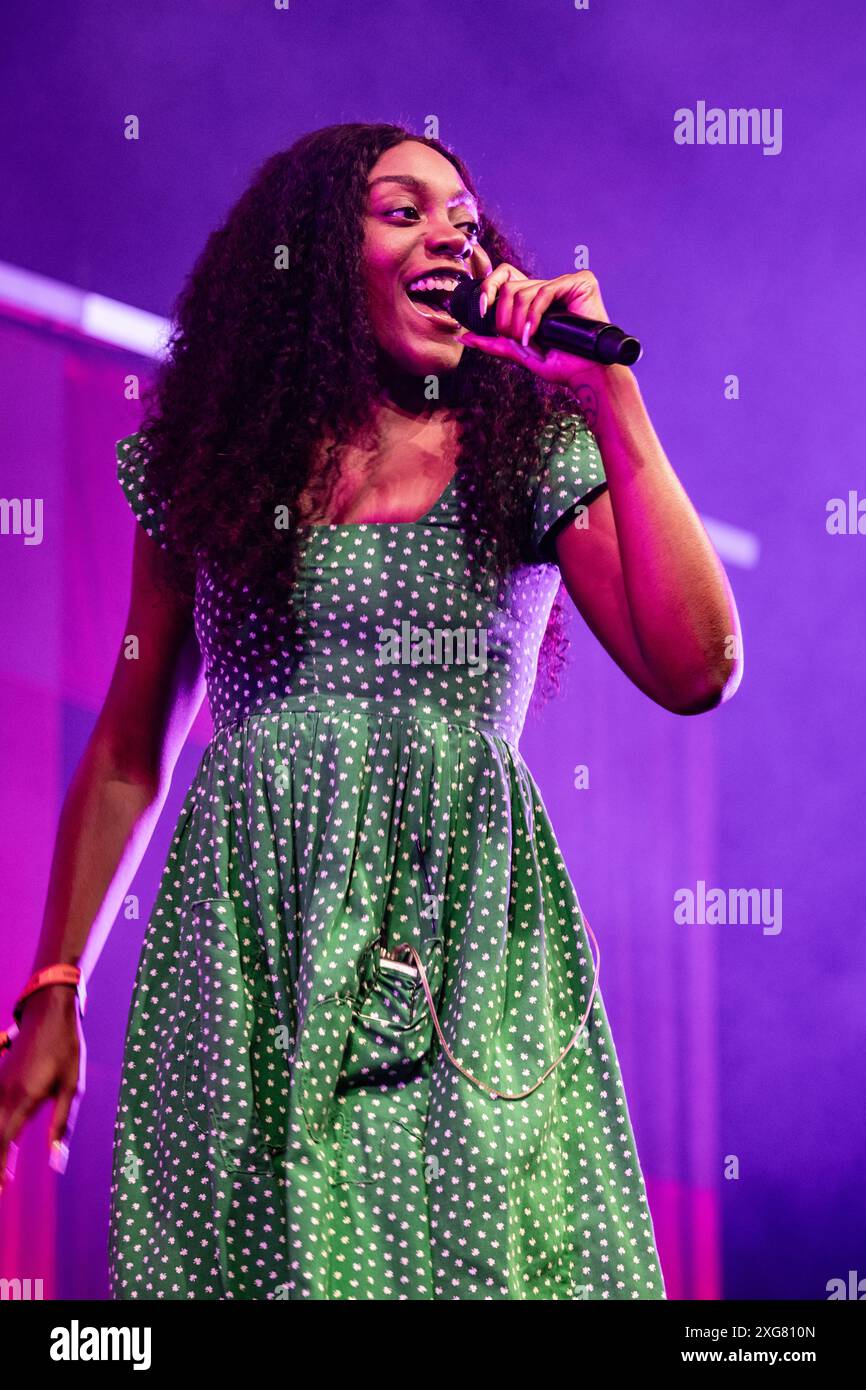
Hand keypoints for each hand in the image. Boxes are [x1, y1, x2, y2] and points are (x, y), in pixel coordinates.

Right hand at [0, 987, 84, 1193]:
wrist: (49, 1011)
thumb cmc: (66, 1048)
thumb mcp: (72, 1086)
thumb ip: (61, 1124)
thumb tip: (57, 1159)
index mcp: (23, 1098)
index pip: (4, 1142)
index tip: (1, 1190)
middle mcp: (3, 1094)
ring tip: (0, 1171)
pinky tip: (1, 1141)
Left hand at [460, 250, 621, 392]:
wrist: (586, 375)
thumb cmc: (561, 365)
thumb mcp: (520, 352)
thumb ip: (494, 342)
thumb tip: (465, 337)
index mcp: (538, 299)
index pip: (506, 279)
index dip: (489, 291)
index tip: (481, 314)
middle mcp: (551, 288)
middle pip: (511, 286)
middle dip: (504, 316)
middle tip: (514, 338)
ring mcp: (566, 283)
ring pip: (525, 290)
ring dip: (519, 320)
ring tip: (527, 340)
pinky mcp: (580, 282)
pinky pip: (544, 291)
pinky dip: (534, 314)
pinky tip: (534, 332)